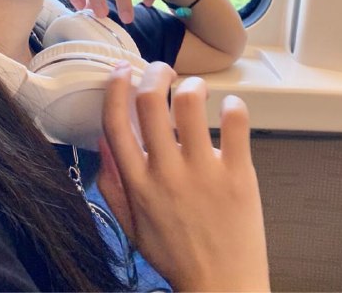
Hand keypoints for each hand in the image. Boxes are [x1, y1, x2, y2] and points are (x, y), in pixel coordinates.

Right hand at [97, 61, 269, 291]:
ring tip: (196, 90)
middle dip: (155, 72)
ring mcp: (203, 172)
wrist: (221, 288)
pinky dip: (233, 106)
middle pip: (150, 101)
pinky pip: (236, 124)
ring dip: (191, 85)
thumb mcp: (132, 226)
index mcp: (138, 184)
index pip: (115, 122)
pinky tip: (229, 108)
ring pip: (190, 103)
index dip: (115, 88)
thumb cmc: (176, 256)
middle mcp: (166, 173)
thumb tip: (102, 143)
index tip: (122, 70)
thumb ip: (112, 186)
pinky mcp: (238, 175)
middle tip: (164, 70)